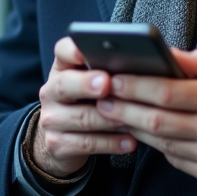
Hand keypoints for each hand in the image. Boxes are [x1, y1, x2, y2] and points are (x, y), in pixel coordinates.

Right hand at [32, 37, 135, 177]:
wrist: (64, 140)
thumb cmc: (89, 103)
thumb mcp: (94, 84)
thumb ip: (110, 72)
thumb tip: (145, 66)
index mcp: (62, 69)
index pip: (62, 51)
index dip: (73, 50)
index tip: (85, 51)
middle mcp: (51, 91)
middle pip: (65, 85)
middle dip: (87, 84)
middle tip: (107, 84)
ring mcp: (52, 119)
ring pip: (82, 117)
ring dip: (111, 118)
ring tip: (134, 118)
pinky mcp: (57, 144)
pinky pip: (87, 143)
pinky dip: (112, 143)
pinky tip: (130, 141)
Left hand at [96, 47, 196, 195]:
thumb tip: (168, 53)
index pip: (168, 92)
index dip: (135, 85)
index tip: (113, 77)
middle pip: (157, 119)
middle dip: (124, 107)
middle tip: (101, 97)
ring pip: (161, 141)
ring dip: (132, 127)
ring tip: (113, 112)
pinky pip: (174, 159)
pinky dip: (156, 145)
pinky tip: (142, 132)